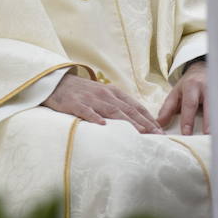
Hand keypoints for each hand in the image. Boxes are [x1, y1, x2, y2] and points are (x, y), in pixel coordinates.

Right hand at [42, 72, 164, 132]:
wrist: (58, 82)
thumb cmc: (83, 92)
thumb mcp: (103, 95)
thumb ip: (118, 105)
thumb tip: (137, 121)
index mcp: (113, 92)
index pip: (134, 105)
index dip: (148, 118)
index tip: (160, 131)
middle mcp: (104, 94)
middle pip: (127, 109)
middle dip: (143, 123)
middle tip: (156, 135)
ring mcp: (90, 98)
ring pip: (111, 111)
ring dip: (126, 122)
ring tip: (139, 132)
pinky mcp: (75, 103)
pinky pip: (86, 111)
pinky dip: (95, 117)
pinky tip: (102, 125)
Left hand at [157, 60, 207, 134]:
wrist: (203, 69)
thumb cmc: (188, 85)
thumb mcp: (176, 92)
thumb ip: (168, 108)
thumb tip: (159, 124)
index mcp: (192, 86)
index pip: (189, 104)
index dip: (188, 119)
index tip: (186, 133)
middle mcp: (207, 88)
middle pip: (209, 106)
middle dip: (209, 122)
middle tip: (206, 137)